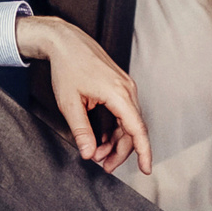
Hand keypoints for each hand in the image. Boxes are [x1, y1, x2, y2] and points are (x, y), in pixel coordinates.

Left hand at [15, 14, 152, 173]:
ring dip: (115, 141)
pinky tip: (101, 139)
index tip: (146, 169)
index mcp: (118, 93)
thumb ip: (81, 131)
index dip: (143, 151)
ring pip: (128, 122)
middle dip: (120, 151)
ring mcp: (125, 87)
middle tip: (103, 165)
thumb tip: (88, 153)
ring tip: (98, 154)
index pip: (137, 129)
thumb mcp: (69, 103)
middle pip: (132, 130)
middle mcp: (127, 90)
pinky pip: (123, 113)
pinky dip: (114, 128)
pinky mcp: (119, 86)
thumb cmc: (67, 66)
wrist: (65, 41)